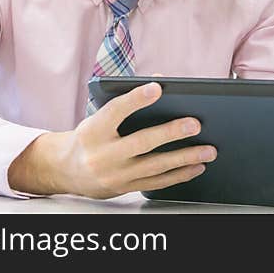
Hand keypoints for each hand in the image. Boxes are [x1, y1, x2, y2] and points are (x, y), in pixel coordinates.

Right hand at [8, 82, 216, 197]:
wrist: (65, 170)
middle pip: (140, 142)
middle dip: (171, 133)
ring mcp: (114, 175)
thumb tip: (161, 83)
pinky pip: (157, 183)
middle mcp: (102, 155)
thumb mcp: (99, 115)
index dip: (136, 99)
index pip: (115, 111)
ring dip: (185, 158)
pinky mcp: (124, 189)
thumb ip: (126, 101)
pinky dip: (179, 175)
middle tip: (196, 124)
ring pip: (154, 166)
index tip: (157, 87)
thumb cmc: (89, 136)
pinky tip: (196, 167)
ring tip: (208, 150)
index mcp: (93, 131)